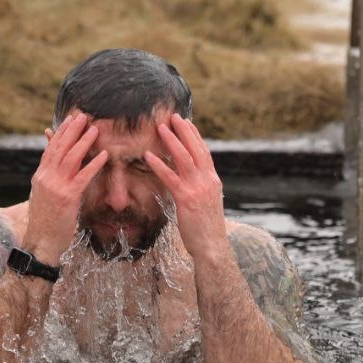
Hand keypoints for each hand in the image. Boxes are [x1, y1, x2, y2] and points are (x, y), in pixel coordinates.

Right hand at [21, 112, 107, 263]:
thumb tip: (53, 168)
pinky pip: (83, 176)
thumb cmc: (45, 222)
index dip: (61, 133)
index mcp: (40, 177)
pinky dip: (94, 164)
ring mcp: (56, 187)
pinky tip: (104, 155)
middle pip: (60, 148)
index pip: (51, 149)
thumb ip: (49, 180)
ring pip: (71, 158)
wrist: (41, 242)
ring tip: (95, 129)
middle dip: (72, 130)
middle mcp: (46, 178)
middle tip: (84, 116)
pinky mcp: (67, 197)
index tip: (71, 120)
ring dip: (84, 142)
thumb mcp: (42, 197)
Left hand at [145, 113, 227, 265]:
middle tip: (173, 117)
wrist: (212, 246)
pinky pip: (171, 178)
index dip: (195, 136)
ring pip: (184, 158)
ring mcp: (198, 189)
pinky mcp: (186, 199)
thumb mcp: (208, 203)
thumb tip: (192, 179)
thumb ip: (201, 188)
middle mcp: (208, 181)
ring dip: (172, 141)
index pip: (204, 152)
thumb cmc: (207, 228)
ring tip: (161, 128)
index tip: (187, 122)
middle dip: (185, 131)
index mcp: (213, 181)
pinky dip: (159, 165)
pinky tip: (149, 156)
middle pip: (196, 149)